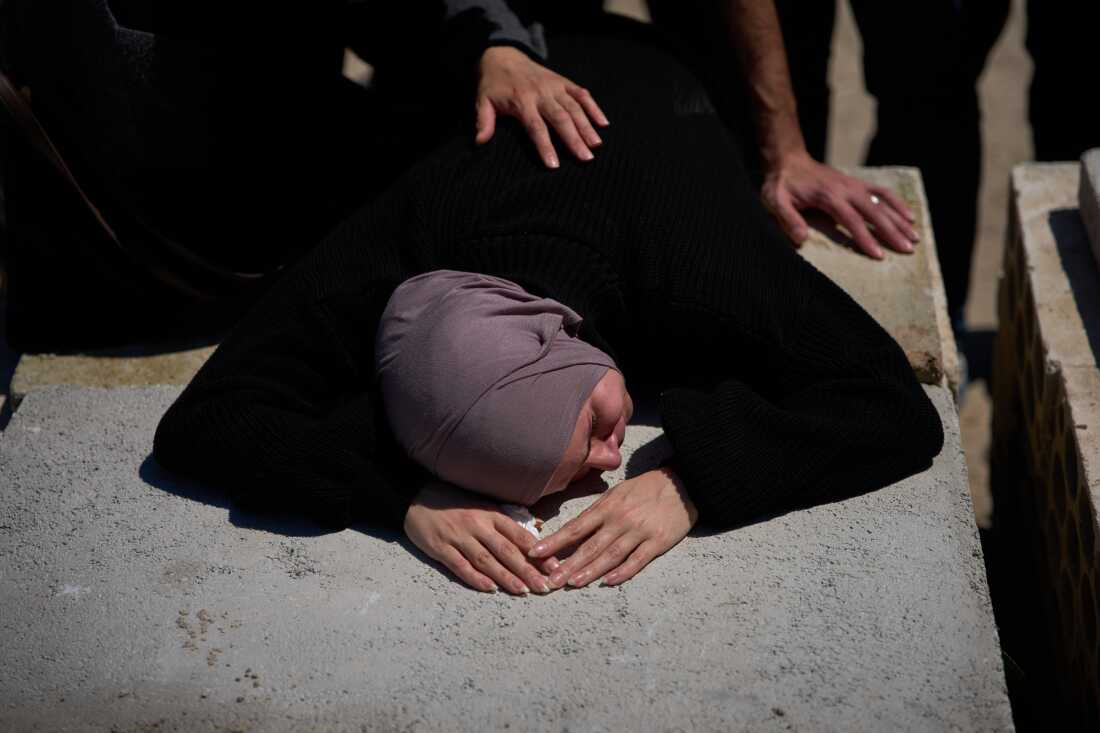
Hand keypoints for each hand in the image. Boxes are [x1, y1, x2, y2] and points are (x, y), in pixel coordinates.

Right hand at [404, 482, 558, 594]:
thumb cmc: (454, 502)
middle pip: (507, 551)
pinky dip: (475, 578)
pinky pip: (460, 566)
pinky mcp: (440, 547)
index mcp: (491, 514)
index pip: (519, 535)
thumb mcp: (482, 505)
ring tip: (523, 591)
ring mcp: (458, 537)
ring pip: (486, 560)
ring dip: (506, 577)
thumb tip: (536, 533)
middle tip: (545, 587)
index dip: (538, 552)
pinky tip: (489, 588)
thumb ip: (505, 521)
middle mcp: (477, 525)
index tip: (554, 566)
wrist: (415, 496)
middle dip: (528, 570)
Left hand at [476, 46, 608, 168]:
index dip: (545, 146)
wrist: (503, 56)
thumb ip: (483, 121)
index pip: (536, 127)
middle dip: (574, 138)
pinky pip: (581, 94)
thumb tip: (480, 142)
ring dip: (587, 126)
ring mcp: (555, 86)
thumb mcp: (483, 101)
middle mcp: (542, 93)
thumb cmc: (493, 84)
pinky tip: (604, 123)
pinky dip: (593, 107)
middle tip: (586, 158)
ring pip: (575, 107)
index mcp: (522, 101)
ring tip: (596, 145)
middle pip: (561, 118)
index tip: (554, 164)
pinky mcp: (564, 82)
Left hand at [528, 467, 697, 588]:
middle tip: (550, 580)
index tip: (535, 552)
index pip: (576, 527)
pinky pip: (637, 560)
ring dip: (590, 570)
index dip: (555, 541)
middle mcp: (620, 519)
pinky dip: (623, 572)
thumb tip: (573, 529)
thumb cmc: (645, 489)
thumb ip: (597, 511)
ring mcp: (639, 531)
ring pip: (610, 555)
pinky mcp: (657, 542)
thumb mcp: (618, 493)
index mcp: (608, 506)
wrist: (683, 484)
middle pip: (590, 546)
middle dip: (568, 564)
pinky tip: (608, 581)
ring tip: (572, 583)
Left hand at [761, 149, 919, 259]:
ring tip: (914, 237)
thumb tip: (800, 239)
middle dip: (892, 232)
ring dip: (899, 219)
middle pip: (874, 211)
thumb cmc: (781, 184)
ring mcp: (854, 185)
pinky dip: (897, 204)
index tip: (879, 255)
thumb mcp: (775, 201)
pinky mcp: (857, 184)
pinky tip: (909, 217)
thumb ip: (788, 219)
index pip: (852, 220)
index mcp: (829, 196)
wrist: (788, 160)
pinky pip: (883, 192)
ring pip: (883, 202)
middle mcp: (847, 188)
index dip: (865, 238)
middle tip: (907, 250)